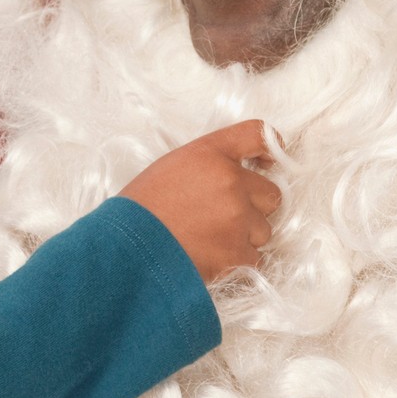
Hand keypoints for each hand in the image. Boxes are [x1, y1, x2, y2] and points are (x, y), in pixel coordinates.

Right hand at [119, 119, 279, 281]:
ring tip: (209, 242)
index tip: (270, 163)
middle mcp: (230, 182)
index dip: (271, 148)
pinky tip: (210, 260)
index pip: (258, 134)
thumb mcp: (170, 169)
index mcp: (211, 154)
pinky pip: (254, 259)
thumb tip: (238, 177)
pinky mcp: (237, 255)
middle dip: (253, 208)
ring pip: (263, 230)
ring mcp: (237, 219)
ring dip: (244, 238)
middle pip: (271, 194)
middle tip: (222, 219)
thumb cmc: (139, 211)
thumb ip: (208, 166)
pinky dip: (237, 263)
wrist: (125, 252)